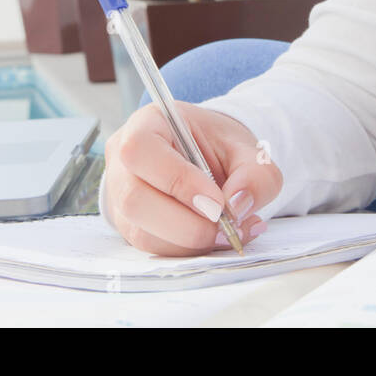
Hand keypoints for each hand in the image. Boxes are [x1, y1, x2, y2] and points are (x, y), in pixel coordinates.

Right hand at [103, 99, 282, 255]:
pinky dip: (189, 251)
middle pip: (134, 199)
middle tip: (226, 225)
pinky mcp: (130, 227)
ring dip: (191, 242)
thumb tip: (239, 206)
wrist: (211, 160)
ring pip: (141, 233)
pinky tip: (217, 238)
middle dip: (187, 224)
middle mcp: (123, 161)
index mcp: (147, 124)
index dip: (176, 179)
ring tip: (231, 232)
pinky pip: (152, 249)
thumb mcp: (249, 150)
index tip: (216, 202)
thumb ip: (256, 174)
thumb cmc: (221, 148)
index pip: (140, 149)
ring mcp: (119, 198)